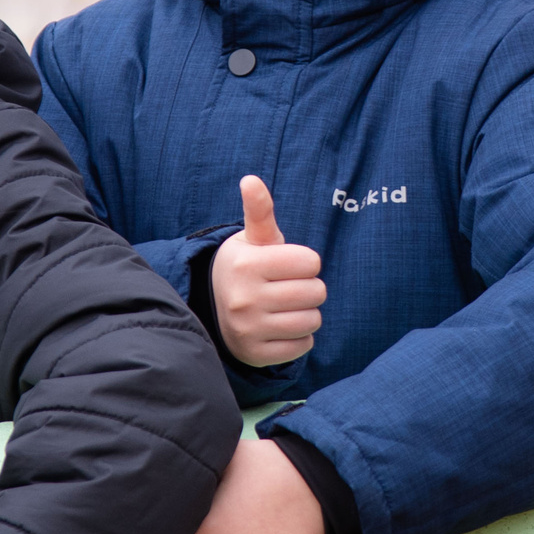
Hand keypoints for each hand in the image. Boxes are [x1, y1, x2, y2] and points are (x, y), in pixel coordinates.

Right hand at [212, 176, 325, 367]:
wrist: (217, 307)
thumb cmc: (249, 266)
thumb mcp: (253, 238)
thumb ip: (259, 210)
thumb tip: (251, 180)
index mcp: (247, 264)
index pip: (311, 262)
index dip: (306, 262)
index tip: (288, 265)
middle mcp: (244, 298)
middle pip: (316, 292)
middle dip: (310, 288)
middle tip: (288, 287)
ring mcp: (248, 329)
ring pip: (312, 321)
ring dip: (307, 313)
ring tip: (286, 307)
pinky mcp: (255, 354)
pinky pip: (303, 346)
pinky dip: (299, 338)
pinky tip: (280, 327)